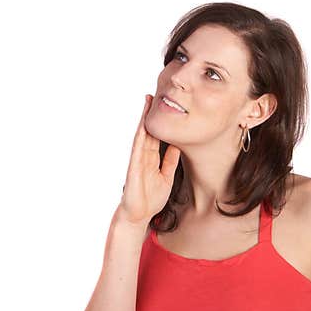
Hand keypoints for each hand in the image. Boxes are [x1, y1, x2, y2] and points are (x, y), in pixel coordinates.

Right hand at [117, 94, 181, 226]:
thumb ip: (170, 161)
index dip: (160, 122)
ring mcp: (137, 160)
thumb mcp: (166, 176)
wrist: (139, 216)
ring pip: (142, 135)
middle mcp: (144, 157)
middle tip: (156, 94)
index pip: (156, 136)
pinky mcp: (134, 168)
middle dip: (150, 113)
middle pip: (148, 131)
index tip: (166, 106)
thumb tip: (176, 146)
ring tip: (147, 102)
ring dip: (143, 118)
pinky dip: (139, 136)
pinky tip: (142, 125)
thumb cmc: (151, 199)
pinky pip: (137, 149)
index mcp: (152, 159)